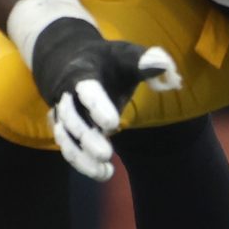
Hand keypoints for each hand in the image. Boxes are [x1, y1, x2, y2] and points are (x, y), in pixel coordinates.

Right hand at [29, 18, 181, 181]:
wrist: (70, 61)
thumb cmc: (106, 61)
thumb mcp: (125, 55)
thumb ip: (145, 61)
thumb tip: (164, 67)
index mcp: (83, 73)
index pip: (87, 90)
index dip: (97, 106)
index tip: (113, 125)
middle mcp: (67, 95)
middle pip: (71, 118)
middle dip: (87, 138)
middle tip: (106, 155)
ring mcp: (63, 113)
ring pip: (64, 137)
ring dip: (80, 157)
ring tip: (104, 172)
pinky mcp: (64, 128)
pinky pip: (67, 147)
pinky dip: (81, 163)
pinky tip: (104, 174)